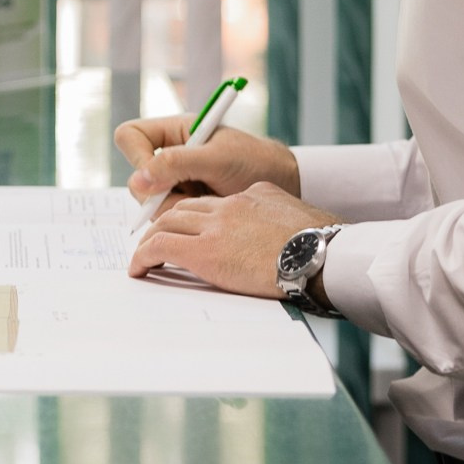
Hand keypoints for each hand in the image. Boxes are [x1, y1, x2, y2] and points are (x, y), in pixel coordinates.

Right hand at [115, 113, 299, 208]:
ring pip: (149, 202)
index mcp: (175, 132)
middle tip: (190, 195)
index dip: (137, 157)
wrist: (283, 185)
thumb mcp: (218, 159)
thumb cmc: (255, 162)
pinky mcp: (184, 204)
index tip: (158, 176)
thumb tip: (140, 178)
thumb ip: (177, 164)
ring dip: (174, 207)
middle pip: (136, 176)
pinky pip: (165, 218)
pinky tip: (208, 212)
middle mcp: (169, 156)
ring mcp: (175, 182)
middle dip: (159, 192)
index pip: (130, 136)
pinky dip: (184, 220)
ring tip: (208, 202)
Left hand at [127, 182, 338, 298]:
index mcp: (255, 194)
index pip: (216, 202)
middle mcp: (230, 204)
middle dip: (168, 222)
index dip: (198, 216)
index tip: (193, 229)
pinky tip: (139, 269)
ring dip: (153, 238)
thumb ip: (281, 217)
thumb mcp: (302, 217)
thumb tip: (282, 231)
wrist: (322, 256)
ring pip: (167, 221)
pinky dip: (144, 256)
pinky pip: (160, 247)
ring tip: (144, 255)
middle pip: (186, 207)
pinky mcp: (203, 250)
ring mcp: (215, 225)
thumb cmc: (324, 247)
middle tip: (157, 240)